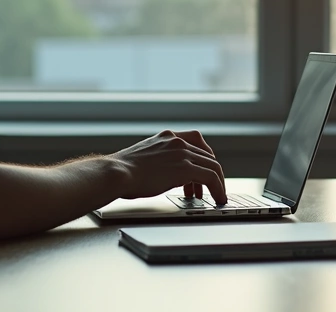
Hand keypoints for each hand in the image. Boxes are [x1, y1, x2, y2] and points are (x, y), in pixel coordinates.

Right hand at [109, 130, 226, 203]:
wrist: (117, 173)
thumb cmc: (123, 171)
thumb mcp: (144, 157)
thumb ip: (158, 159)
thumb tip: (164, 174)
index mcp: (167, 137)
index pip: (196, 141)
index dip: (204, 158)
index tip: (204, 170)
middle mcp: (177, 141)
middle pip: (207, 156)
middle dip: (210, 174)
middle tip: (210, 189)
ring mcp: (182, 153)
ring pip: (213, 166)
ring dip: (218, 183)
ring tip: (218, 196)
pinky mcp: (185, 168)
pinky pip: (211, 178)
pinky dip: (218, 188)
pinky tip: (218, 198)